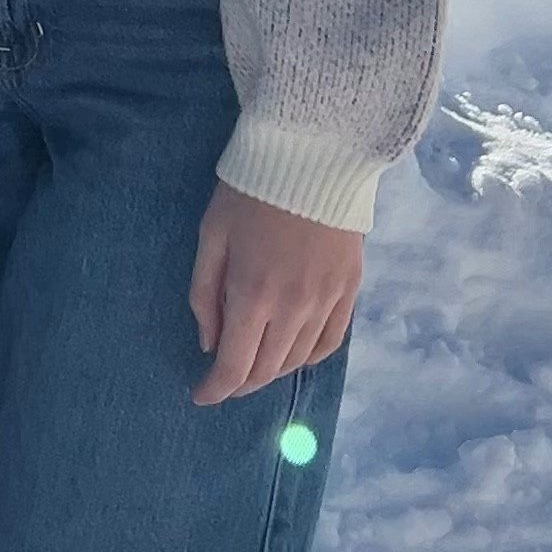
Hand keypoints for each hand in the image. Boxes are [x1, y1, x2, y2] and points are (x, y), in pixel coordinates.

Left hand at [188, 181, 361, 403]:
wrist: (312, 156)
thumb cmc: (249, 190)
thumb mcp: (211, 236)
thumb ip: (205, 293)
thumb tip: (209, 343)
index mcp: (252, 295)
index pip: (234, 366)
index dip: (216, 389)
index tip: (201, 396)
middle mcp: (293, 309)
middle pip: (266, 369)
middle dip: (241, 382)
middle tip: (225, 379)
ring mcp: (326, 302)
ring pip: (297, 361)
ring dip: (271, 371)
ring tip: (254, 364)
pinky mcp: (350, 291)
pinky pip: (329, 343)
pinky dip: (307, 356)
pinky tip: (293, 352)